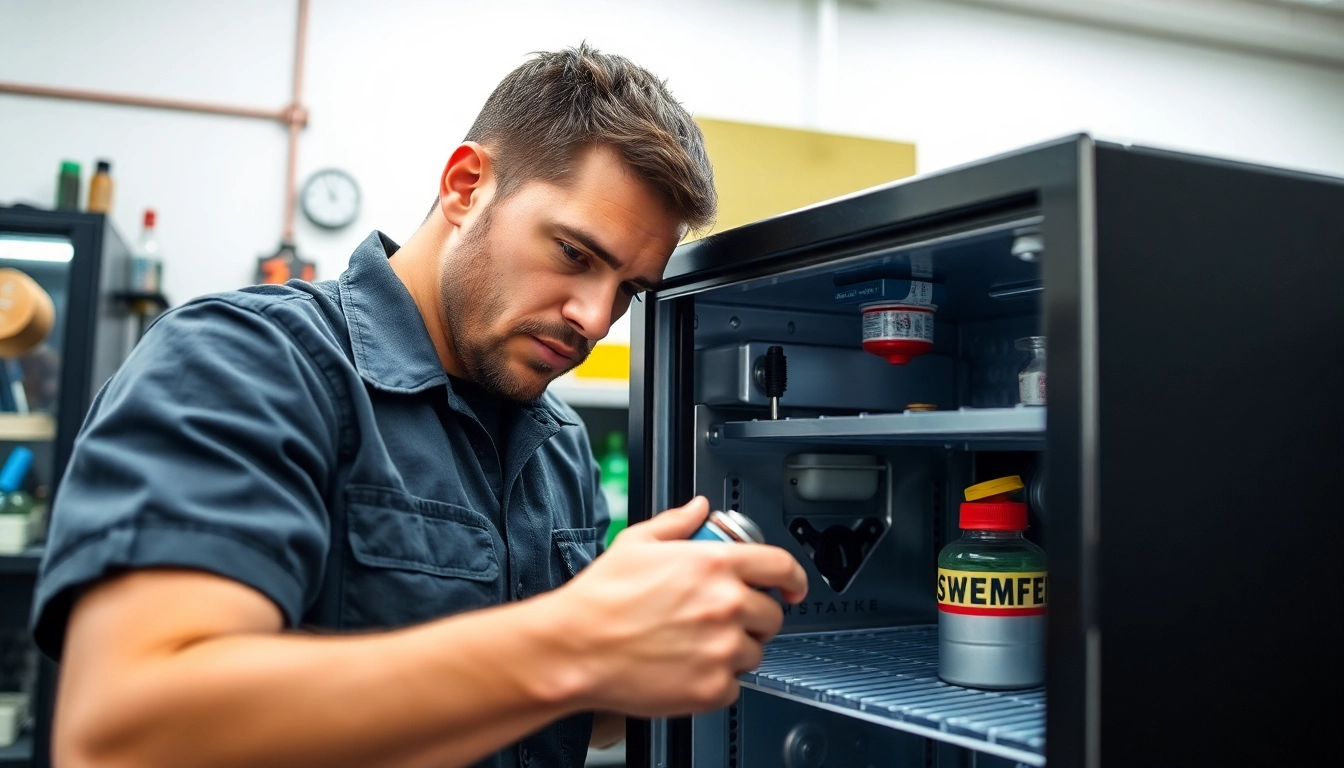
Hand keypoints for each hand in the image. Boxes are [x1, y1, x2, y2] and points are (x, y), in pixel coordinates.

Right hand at [546, 496, 806, 716]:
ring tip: (694, 646)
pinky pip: (734, 686)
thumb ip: (678, 522)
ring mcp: (723, 649)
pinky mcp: (712, 687)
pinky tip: (686, 669)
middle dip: (753, 618)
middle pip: (771, 615)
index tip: (792, 587)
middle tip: (721, 621)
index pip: (781, 566)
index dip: (793, 578)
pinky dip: (716, 682)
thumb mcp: (637, 543)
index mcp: (715, 565)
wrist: (575, 648)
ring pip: (754, 652)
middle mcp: (727, 605)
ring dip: (734, 650)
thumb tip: (698, 508)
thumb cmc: (601, 598)